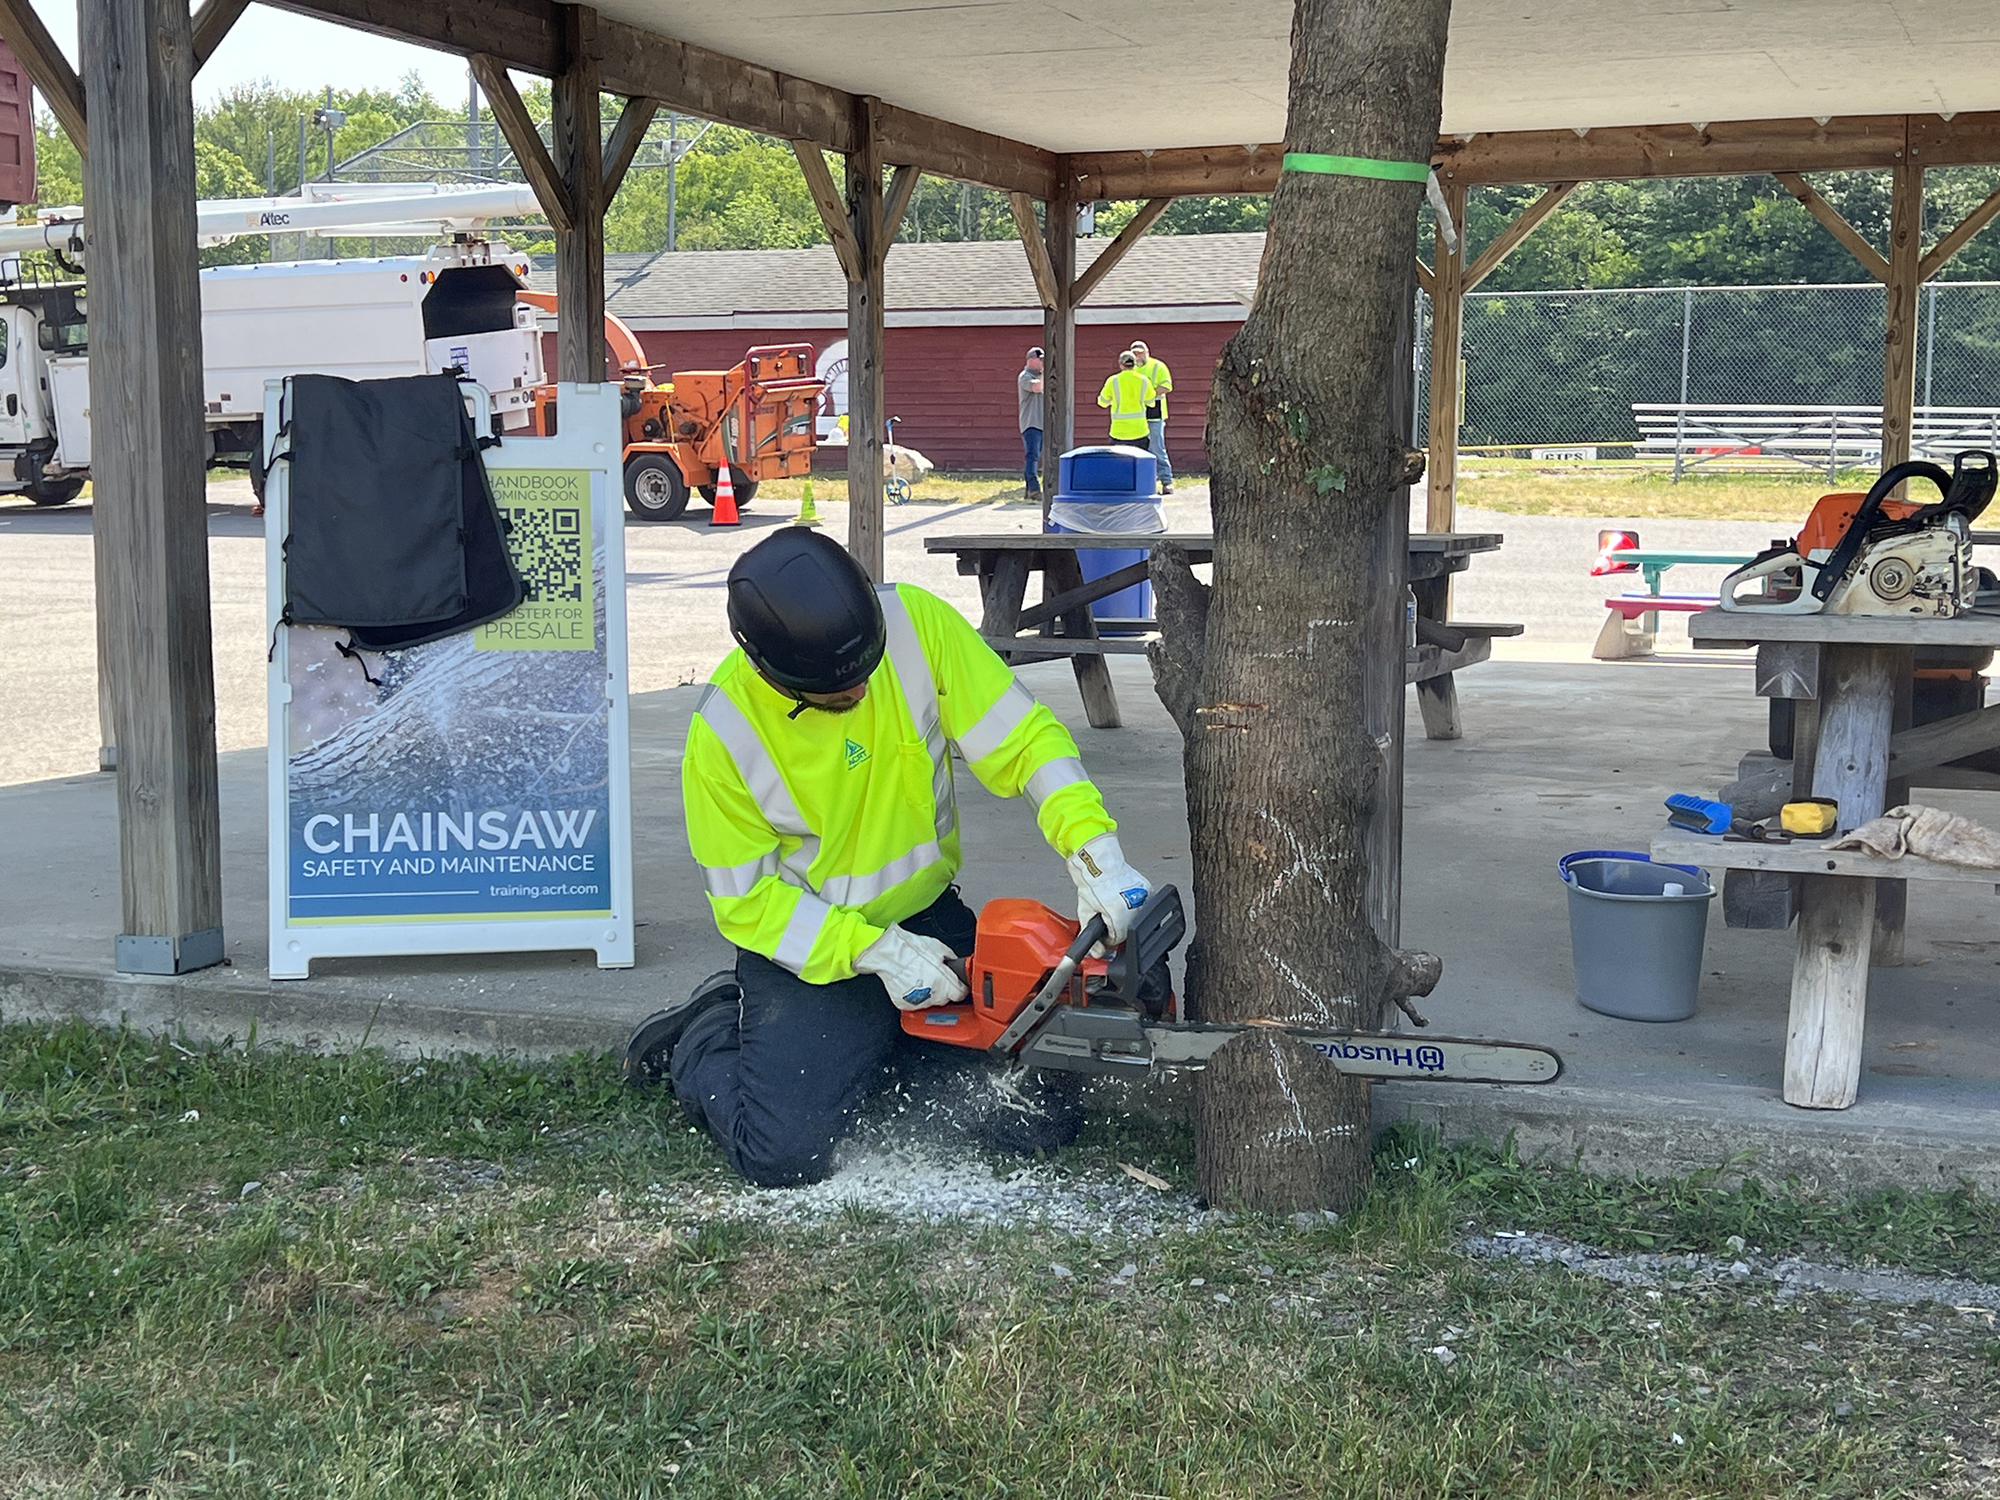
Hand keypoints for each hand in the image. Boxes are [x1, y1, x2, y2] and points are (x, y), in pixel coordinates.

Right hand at [855, 924, 968, 1009]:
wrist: (888, 954)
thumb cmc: (911, 948)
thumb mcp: (939, 948)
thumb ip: (951, 960)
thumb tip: (955, 964)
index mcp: (945, 983)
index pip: (960, 994)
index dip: (959, 988)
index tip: (957, 985)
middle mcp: (933, 995)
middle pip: (946, 998)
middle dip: (944, 989)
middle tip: (936, 976)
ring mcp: (918, 1001)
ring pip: (930, 1002)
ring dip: (929, 993)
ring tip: (921, 978)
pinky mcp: (904, 1005)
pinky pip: (914, 1003)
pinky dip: (914, 995)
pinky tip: (911, 983)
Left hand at [1066, 833, 1151, 950]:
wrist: (1099, 860)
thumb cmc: (1091, 880)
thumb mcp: (1085, 911)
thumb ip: (1090, 936)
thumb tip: (1096, 951)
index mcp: (1118, 914)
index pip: (1118, 939)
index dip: (1108, 938)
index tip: (1104, 932)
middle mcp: (1135, 907)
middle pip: (1129, 930)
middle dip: (1117, 927)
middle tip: (1106, 917)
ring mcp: (1144, 898)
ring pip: (1138, 919)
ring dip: (1127, 918)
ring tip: (1114, 906)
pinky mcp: (1149, 890)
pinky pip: (1144, 906)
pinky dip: (1135, 906)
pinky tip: (1124, 900)